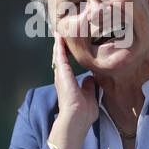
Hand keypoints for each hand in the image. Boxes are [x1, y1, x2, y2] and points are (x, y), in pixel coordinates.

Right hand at [47, 31, 98, 148]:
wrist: (77, 119)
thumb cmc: (83, 112)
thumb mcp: (89, 95)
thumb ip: (89, 86)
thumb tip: (90, 79)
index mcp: (68, 81)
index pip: (66, 62)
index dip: (67, 52)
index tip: (68, 43)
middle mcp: (62, 76)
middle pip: (60, 56)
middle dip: (60, 44)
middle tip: (61, 32)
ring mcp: (60, 74)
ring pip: (58, 53)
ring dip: (59, 42)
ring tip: (60, 30)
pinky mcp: (62, 72)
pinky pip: (59, 55)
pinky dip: (59, 45)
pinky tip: (60, 35)